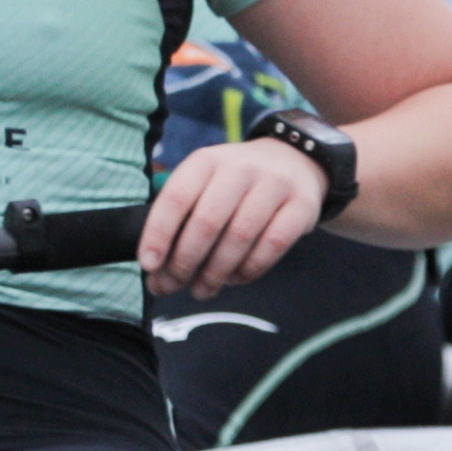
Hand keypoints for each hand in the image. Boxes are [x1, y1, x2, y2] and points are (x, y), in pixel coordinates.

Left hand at [141, 134, 328, 298]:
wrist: (293, 161)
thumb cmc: (234, 185)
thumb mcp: (204, 185)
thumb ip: (180, 222)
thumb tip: (156, 273)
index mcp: (206, 161)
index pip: (176, 197)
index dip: (158, 234)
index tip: (149, 264)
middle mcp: (240, 167)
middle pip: (207, 221)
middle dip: (185, 261)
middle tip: (173, 285)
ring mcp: (275, 183)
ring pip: (240, 236)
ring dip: (216, 272)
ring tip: (202, 289)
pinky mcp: (302, 204)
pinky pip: (273, 245)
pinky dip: (249, 269)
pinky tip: (235, 279)